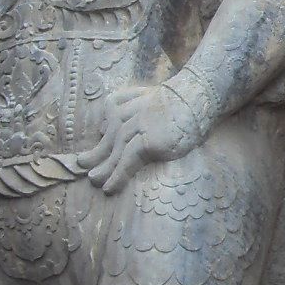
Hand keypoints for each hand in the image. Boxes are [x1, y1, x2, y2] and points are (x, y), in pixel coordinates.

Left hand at [79, 84, 209, 193]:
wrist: (201, 96)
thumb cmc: (186, 101)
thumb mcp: (161, 97)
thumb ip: (143, 103)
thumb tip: (122, 123)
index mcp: (134, 96)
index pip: (111, 109)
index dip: (104, 125)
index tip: (100, 134)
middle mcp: (132, 110)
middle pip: (110, 132)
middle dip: (97, 150)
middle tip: (82, 163)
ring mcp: (139, 125)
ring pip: (116, 149)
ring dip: (104, 167)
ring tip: (94, 180)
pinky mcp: (148, 140)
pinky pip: (127, 161)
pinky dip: (117, 175)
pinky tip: (109, 188)